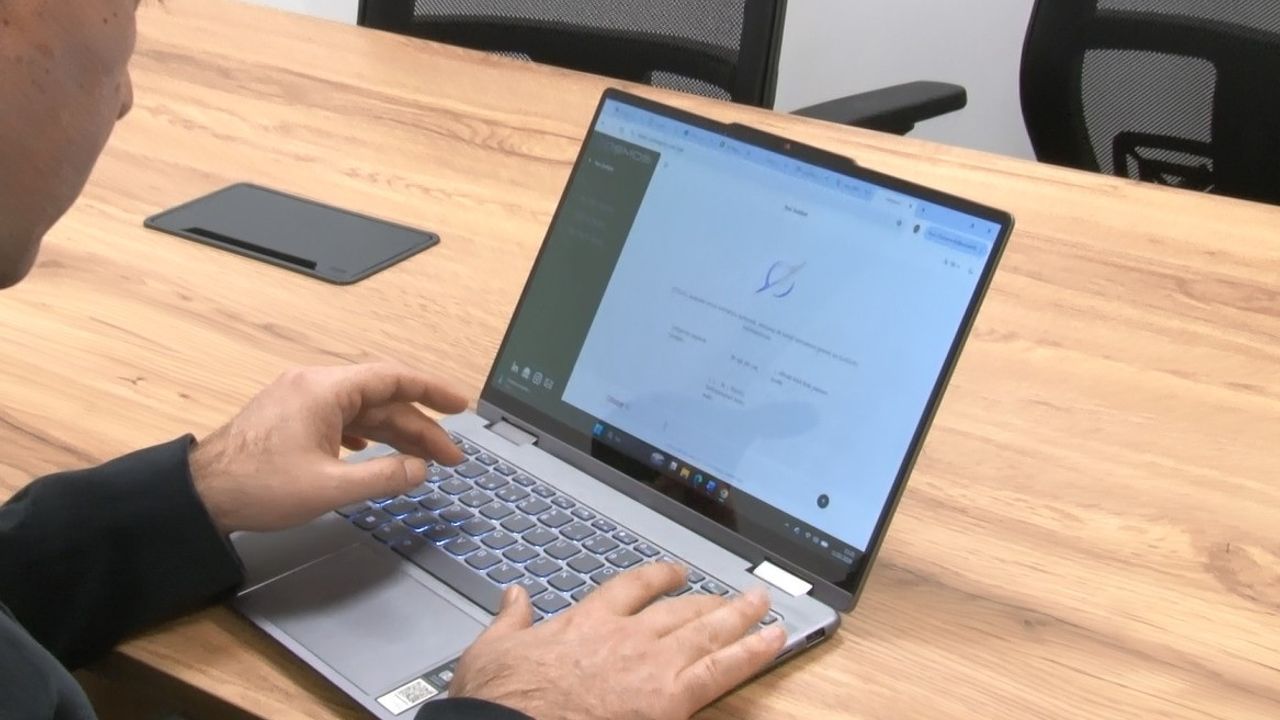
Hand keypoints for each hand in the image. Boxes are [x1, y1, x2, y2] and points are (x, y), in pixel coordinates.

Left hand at [190, 362, 467, 533]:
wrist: (200, 495)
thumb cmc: (255, 486)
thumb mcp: (330, 488)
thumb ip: (383, 476)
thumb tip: (419, 469)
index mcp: (325, 391)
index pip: (394, 378)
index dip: (433, 391)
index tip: (461, 405)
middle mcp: (314, 386)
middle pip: (382, 398)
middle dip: (420, 426)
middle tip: (448, 455)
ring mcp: (300, 400)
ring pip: (363, 410)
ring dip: (394, 433)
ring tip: (421, 460)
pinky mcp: (291, 417)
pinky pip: (342, 417)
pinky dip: (368, 434)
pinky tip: (375, 451)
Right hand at [450, 563, 786, 719]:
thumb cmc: (501, 700)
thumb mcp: (491, 651)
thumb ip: (510, 620)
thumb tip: (513, 597)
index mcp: (586, 622)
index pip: (630, 588)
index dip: (657, 578)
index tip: (673, 573)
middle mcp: (626, 636)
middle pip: (679, 608)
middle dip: (710, 599)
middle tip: (734, 593)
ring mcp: (653, 664)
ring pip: (708, 630)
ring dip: (741, 615)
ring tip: (764, 605)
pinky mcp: (671, 699)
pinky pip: (724, 669)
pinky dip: (754, 652)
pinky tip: (776, 639)